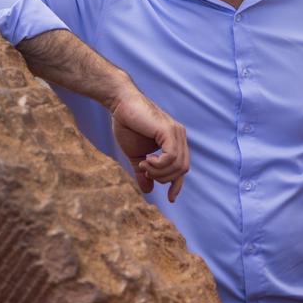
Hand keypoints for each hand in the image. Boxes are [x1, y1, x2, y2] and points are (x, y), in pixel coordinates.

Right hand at [110, 86, 188, 201]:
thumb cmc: (127, 125)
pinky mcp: (169, 130)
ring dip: (158, 172)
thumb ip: (143, 172)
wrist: (120, 104)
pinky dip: (159, 164)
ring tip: (143, 164)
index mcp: (174, 141)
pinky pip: (172, 157)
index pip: (182, 167)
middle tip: (145, 171)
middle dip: (164, 178)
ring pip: (178, 165)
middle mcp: (179, 136)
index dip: (177, 184)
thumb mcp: (136, 155)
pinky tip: (146, 160)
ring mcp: (176, 132)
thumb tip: (148, 191)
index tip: (170, 198)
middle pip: (182, 169)